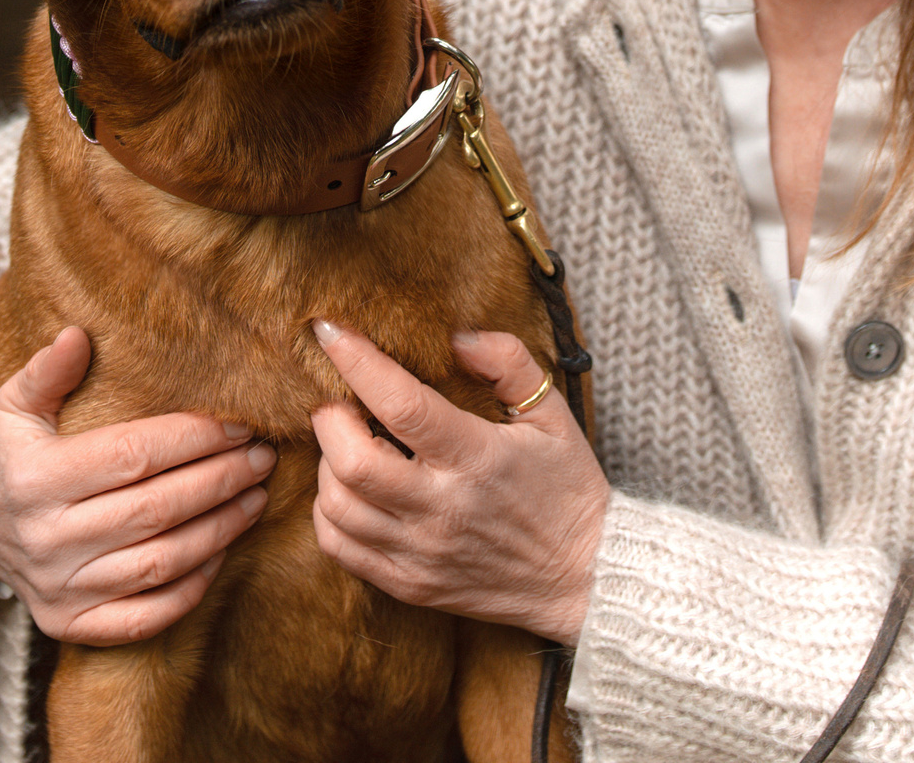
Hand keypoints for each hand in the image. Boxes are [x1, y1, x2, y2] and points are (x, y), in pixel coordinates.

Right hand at [0, 326, 275, 644]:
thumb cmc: (4, 451)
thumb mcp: (12, 405)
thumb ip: (46, 371)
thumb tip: (78, 335)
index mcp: (34, 479)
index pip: (132, 456)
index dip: (193, 438)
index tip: (239, 423)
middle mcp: (46, 539)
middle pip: (154, 510)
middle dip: (219, 480)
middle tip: (262, 457)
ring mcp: (58, 588)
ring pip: (158, 563)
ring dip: (218, 531)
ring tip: (255, 497)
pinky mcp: (67, 623)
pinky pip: (142, 616)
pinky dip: (188, 589)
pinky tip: (221, 553)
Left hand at [309, 321, 607, 643]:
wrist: (585, 578)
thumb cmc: (568, 488)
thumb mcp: (553, 414)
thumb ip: (508, 363)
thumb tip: (456, 338)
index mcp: (478, 459)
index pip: (402, 405)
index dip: (357, 362)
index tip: (329, 330)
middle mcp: (442, 509)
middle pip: (351, 462)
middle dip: (328, 418)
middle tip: (337, 398)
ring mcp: (421, 552)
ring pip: (336, 506)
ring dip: (328, 463)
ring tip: (347, 443)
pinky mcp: (409, 584)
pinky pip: (340, 548)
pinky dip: (329, 512)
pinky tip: (350, 490)